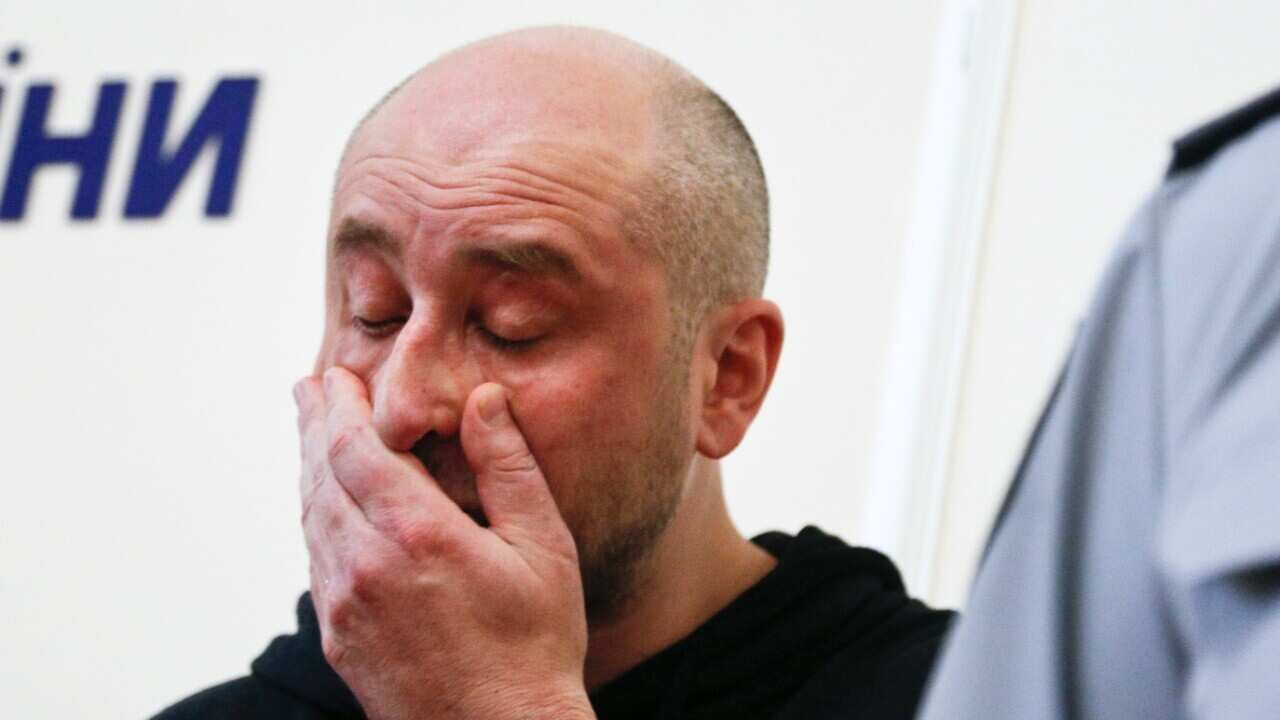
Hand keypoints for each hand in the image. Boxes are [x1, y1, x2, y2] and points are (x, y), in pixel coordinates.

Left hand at [294, 367, 594, 719]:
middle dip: (314, 426)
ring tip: (312, 437)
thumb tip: (484, 398)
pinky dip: (315, 517)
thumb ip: (508, 467)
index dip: (341, 406)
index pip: (356, 448)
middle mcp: (365, 566)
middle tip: (309, 389)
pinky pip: (316, 559)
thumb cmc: (535, 644)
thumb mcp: (544, 548)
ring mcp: (344, 605)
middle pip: (321, 476)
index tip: (336, 376)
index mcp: (417, 535)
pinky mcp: (338, 637)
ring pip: (311, 518)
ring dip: (308, 469)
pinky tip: (326, 507)